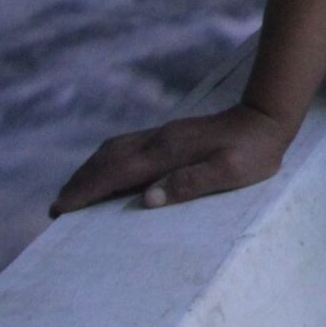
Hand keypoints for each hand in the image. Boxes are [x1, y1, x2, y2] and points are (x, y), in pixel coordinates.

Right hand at [49, 102, 295, 217]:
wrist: (268, 117)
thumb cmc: (254, 151)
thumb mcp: (230, 173)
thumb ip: (190, 184)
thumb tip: (148, 200)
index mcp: (168, 152)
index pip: (116, 174)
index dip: (86, 192)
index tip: (60, 209)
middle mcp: (159, 140)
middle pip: (106, 159)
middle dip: (79, 182)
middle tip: (57, 208)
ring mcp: (163, 135)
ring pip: (113, 149)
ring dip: (90, 170)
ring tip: (73, 192)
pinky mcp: (170, 134)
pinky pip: (126, 146)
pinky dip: (106, 161)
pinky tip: (107, 172)